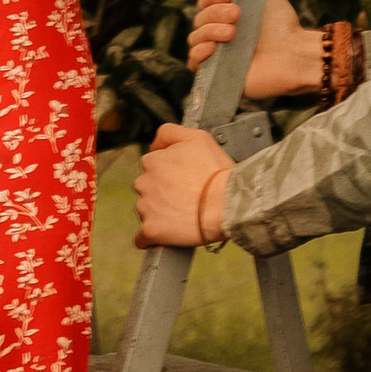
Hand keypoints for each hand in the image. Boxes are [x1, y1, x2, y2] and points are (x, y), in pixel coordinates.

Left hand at [135, 122, 233, 250]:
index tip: (183, 180)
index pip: (151, 167)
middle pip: (147, 189)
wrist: (227, 204)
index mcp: (152, 162)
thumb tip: (153, 144)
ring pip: (146, 212)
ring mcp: (146, 208)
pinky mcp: (151, 231)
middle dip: (162, 194)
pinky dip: (151, 238)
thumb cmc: (216, 172)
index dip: (168, 174)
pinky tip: (167, 235)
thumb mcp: (197, 137)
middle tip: (186, 197)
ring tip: (184, 215)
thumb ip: (169, 133)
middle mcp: (144, 183)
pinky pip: (143, 238)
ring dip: (160, 214)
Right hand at [187, 0, 326, 100]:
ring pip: (194, 39)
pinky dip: (198, 52)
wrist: (294, 54)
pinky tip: (213, 47)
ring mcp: (217, 55)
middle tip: (237, 15)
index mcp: (229, 17)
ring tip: (233, 33)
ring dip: (210, 31)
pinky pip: (193, 62)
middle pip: (199, 20)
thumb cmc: (284, 27)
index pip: (205, 4)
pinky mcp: (216, 75)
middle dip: (215, 13)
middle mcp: (220, 35)